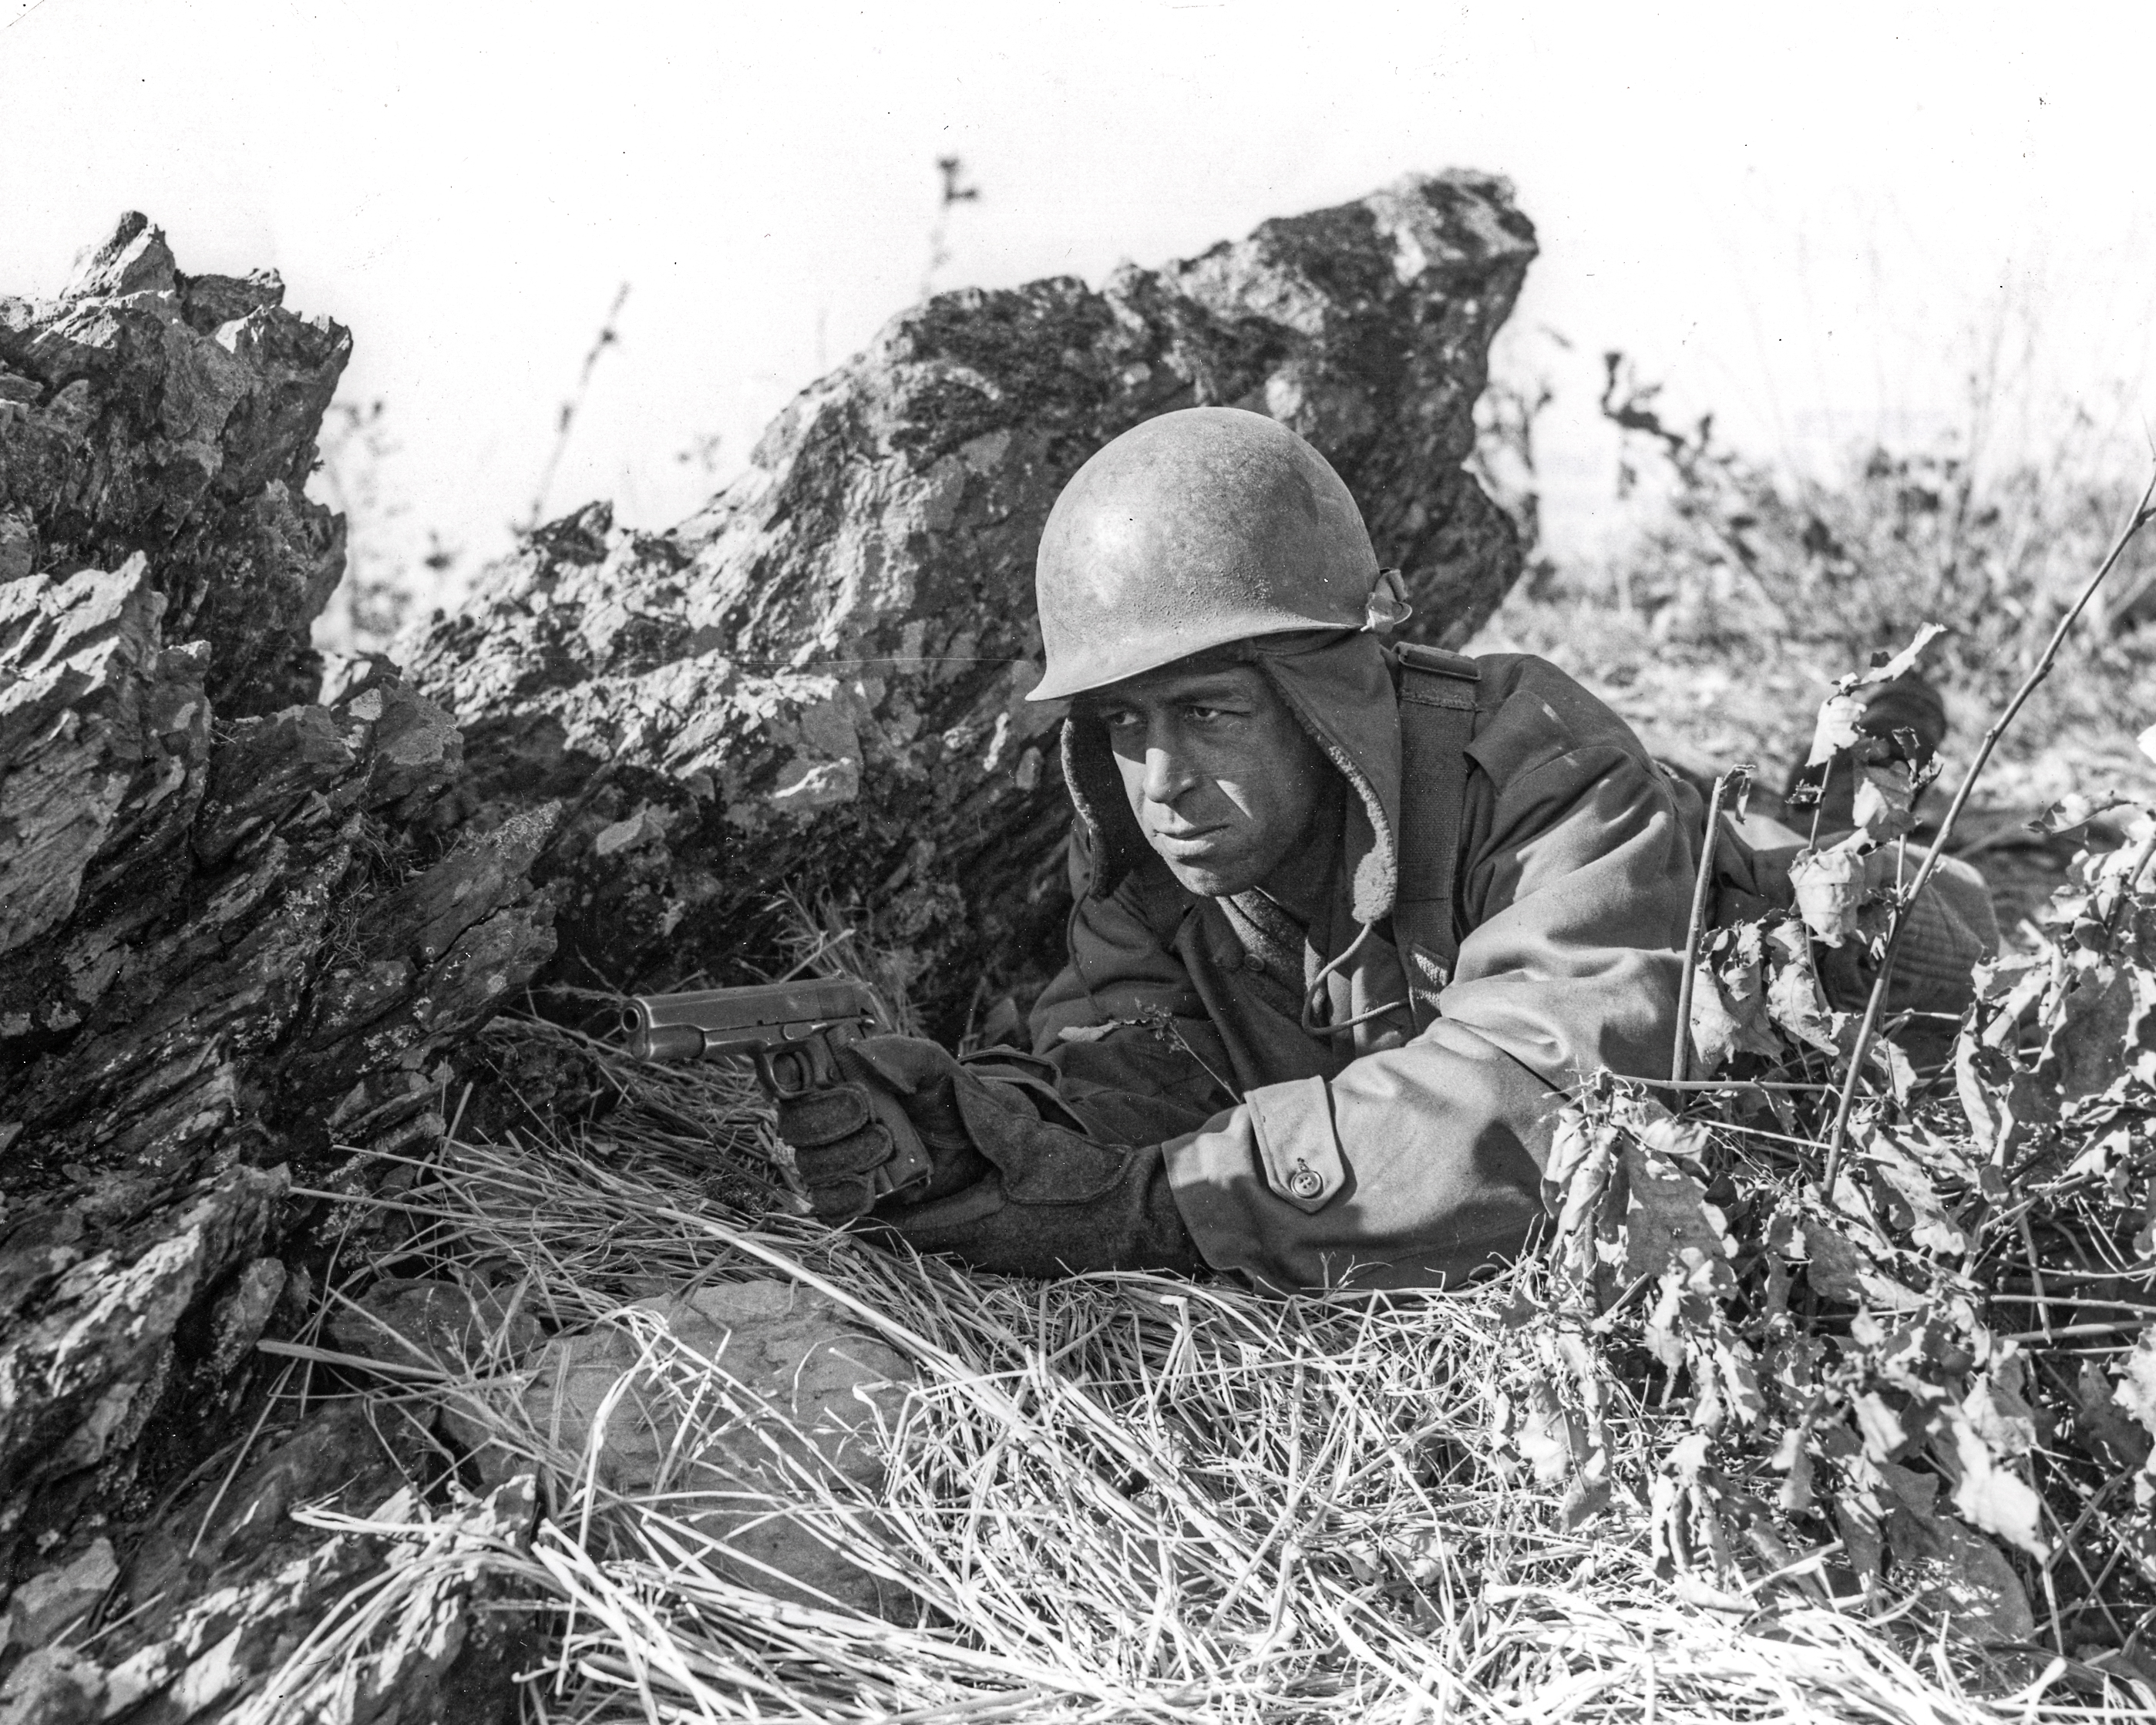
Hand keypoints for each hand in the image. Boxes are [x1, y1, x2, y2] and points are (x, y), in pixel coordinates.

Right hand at [773, 1036, 986, 1221]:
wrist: (974, 1150)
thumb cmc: (945, 1101)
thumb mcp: (932, 1067)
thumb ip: (900, 1054)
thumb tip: (857, 1051)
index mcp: (833, 1084)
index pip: (788, 1082)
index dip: (794, 1084)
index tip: (833, 1084)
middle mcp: (825, 1122)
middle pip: (795, 1127)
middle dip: (831, 1121)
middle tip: (872, 1117)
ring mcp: (834, 1162)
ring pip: (812, 1165)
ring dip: (848, 1156)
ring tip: (887, 1145)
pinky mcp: (849, 1199)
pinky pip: (828, 1204)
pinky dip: (845, 1195)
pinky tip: (868, 1185)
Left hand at [866, 1078, 1202, 1278]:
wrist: (1142, 1216)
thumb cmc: (1088, 1185)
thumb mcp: (1034, 1144)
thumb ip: (986, 1116)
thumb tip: (947, 1084)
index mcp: (974, 1228)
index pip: (898, 1233)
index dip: (866, 1213)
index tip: (844, 1191)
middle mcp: (979, 1251)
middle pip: (914, 1239)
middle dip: (888, 1212)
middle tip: (867, 1177)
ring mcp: (1000, 1257)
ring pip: (940, 1239)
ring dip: (918, 1214)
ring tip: (900, 1179)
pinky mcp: (1018, 1252)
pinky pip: (967, 1238)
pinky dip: (949, 1215)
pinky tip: (953, 1189)